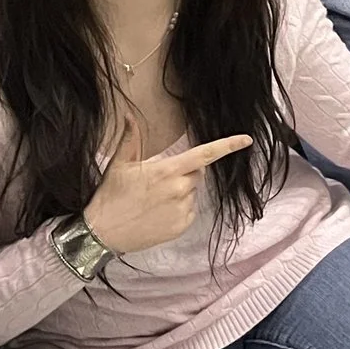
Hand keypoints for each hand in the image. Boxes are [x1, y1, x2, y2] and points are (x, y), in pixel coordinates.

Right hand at [81, 125, 255, 256]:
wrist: (102, 233)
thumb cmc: (111, 196)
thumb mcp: (120, 164)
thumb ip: (131, 138)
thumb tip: (129, 115)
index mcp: (168, 170)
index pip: (205, 154)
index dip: (228, 145)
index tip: (247, 139)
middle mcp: (179, 189)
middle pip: (197, 173)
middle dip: (185, 171)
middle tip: (159, 180)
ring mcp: (182, 209)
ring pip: (192, 192)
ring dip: (181, 191)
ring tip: (154, 199)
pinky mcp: (181, 226)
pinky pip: (189, 210)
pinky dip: (179, 209)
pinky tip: (157, 213)